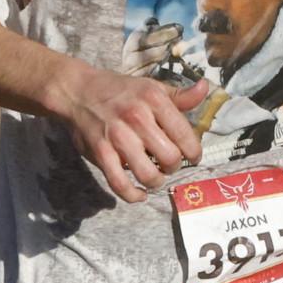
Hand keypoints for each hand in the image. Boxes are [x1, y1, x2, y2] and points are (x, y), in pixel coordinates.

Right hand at [52, 64, 203, 203]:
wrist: (77, 91)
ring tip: (155, 176)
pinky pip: (120, 183)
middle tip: (169, 163)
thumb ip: (180, 96)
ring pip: (148, 175)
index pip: (186, 136)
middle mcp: (137, 117)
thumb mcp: (151, 87)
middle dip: (174, 167)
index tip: (191, 156)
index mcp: (154, 99)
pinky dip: (133, 195)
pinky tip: (140, 194)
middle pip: (170, 158)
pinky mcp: (100, 152)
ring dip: (156, 181)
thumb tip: (205, 88)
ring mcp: (117, 136)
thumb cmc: (120, 91)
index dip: (194, 153)